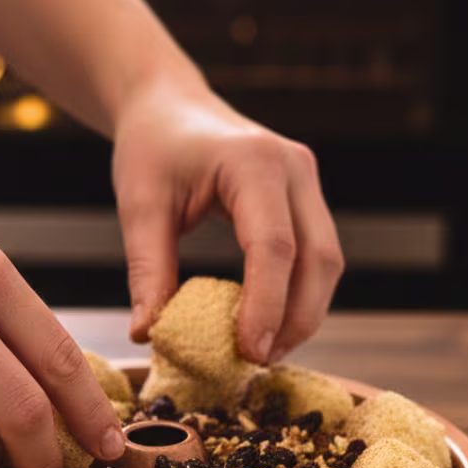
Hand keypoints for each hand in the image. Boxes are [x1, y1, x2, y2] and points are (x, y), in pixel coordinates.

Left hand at [111, 79, 343, 364]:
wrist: (168, 105)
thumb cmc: (151, 148)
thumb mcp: (140, 206)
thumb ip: (148, 270)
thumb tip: (148, 335)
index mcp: (253, 162)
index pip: (274, 246)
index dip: (266, 305)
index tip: (248, 351)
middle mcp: (294, 167)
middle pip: (319, 258)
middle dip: (297, 318)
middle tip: (258, 363)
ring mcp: (306, 179)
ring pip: (327, 260)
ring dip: (304, 311)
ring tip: (264, 351)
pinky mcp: (305, 195)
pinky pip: (315, 252)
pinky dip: (299, 292)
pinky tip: (270, 322)